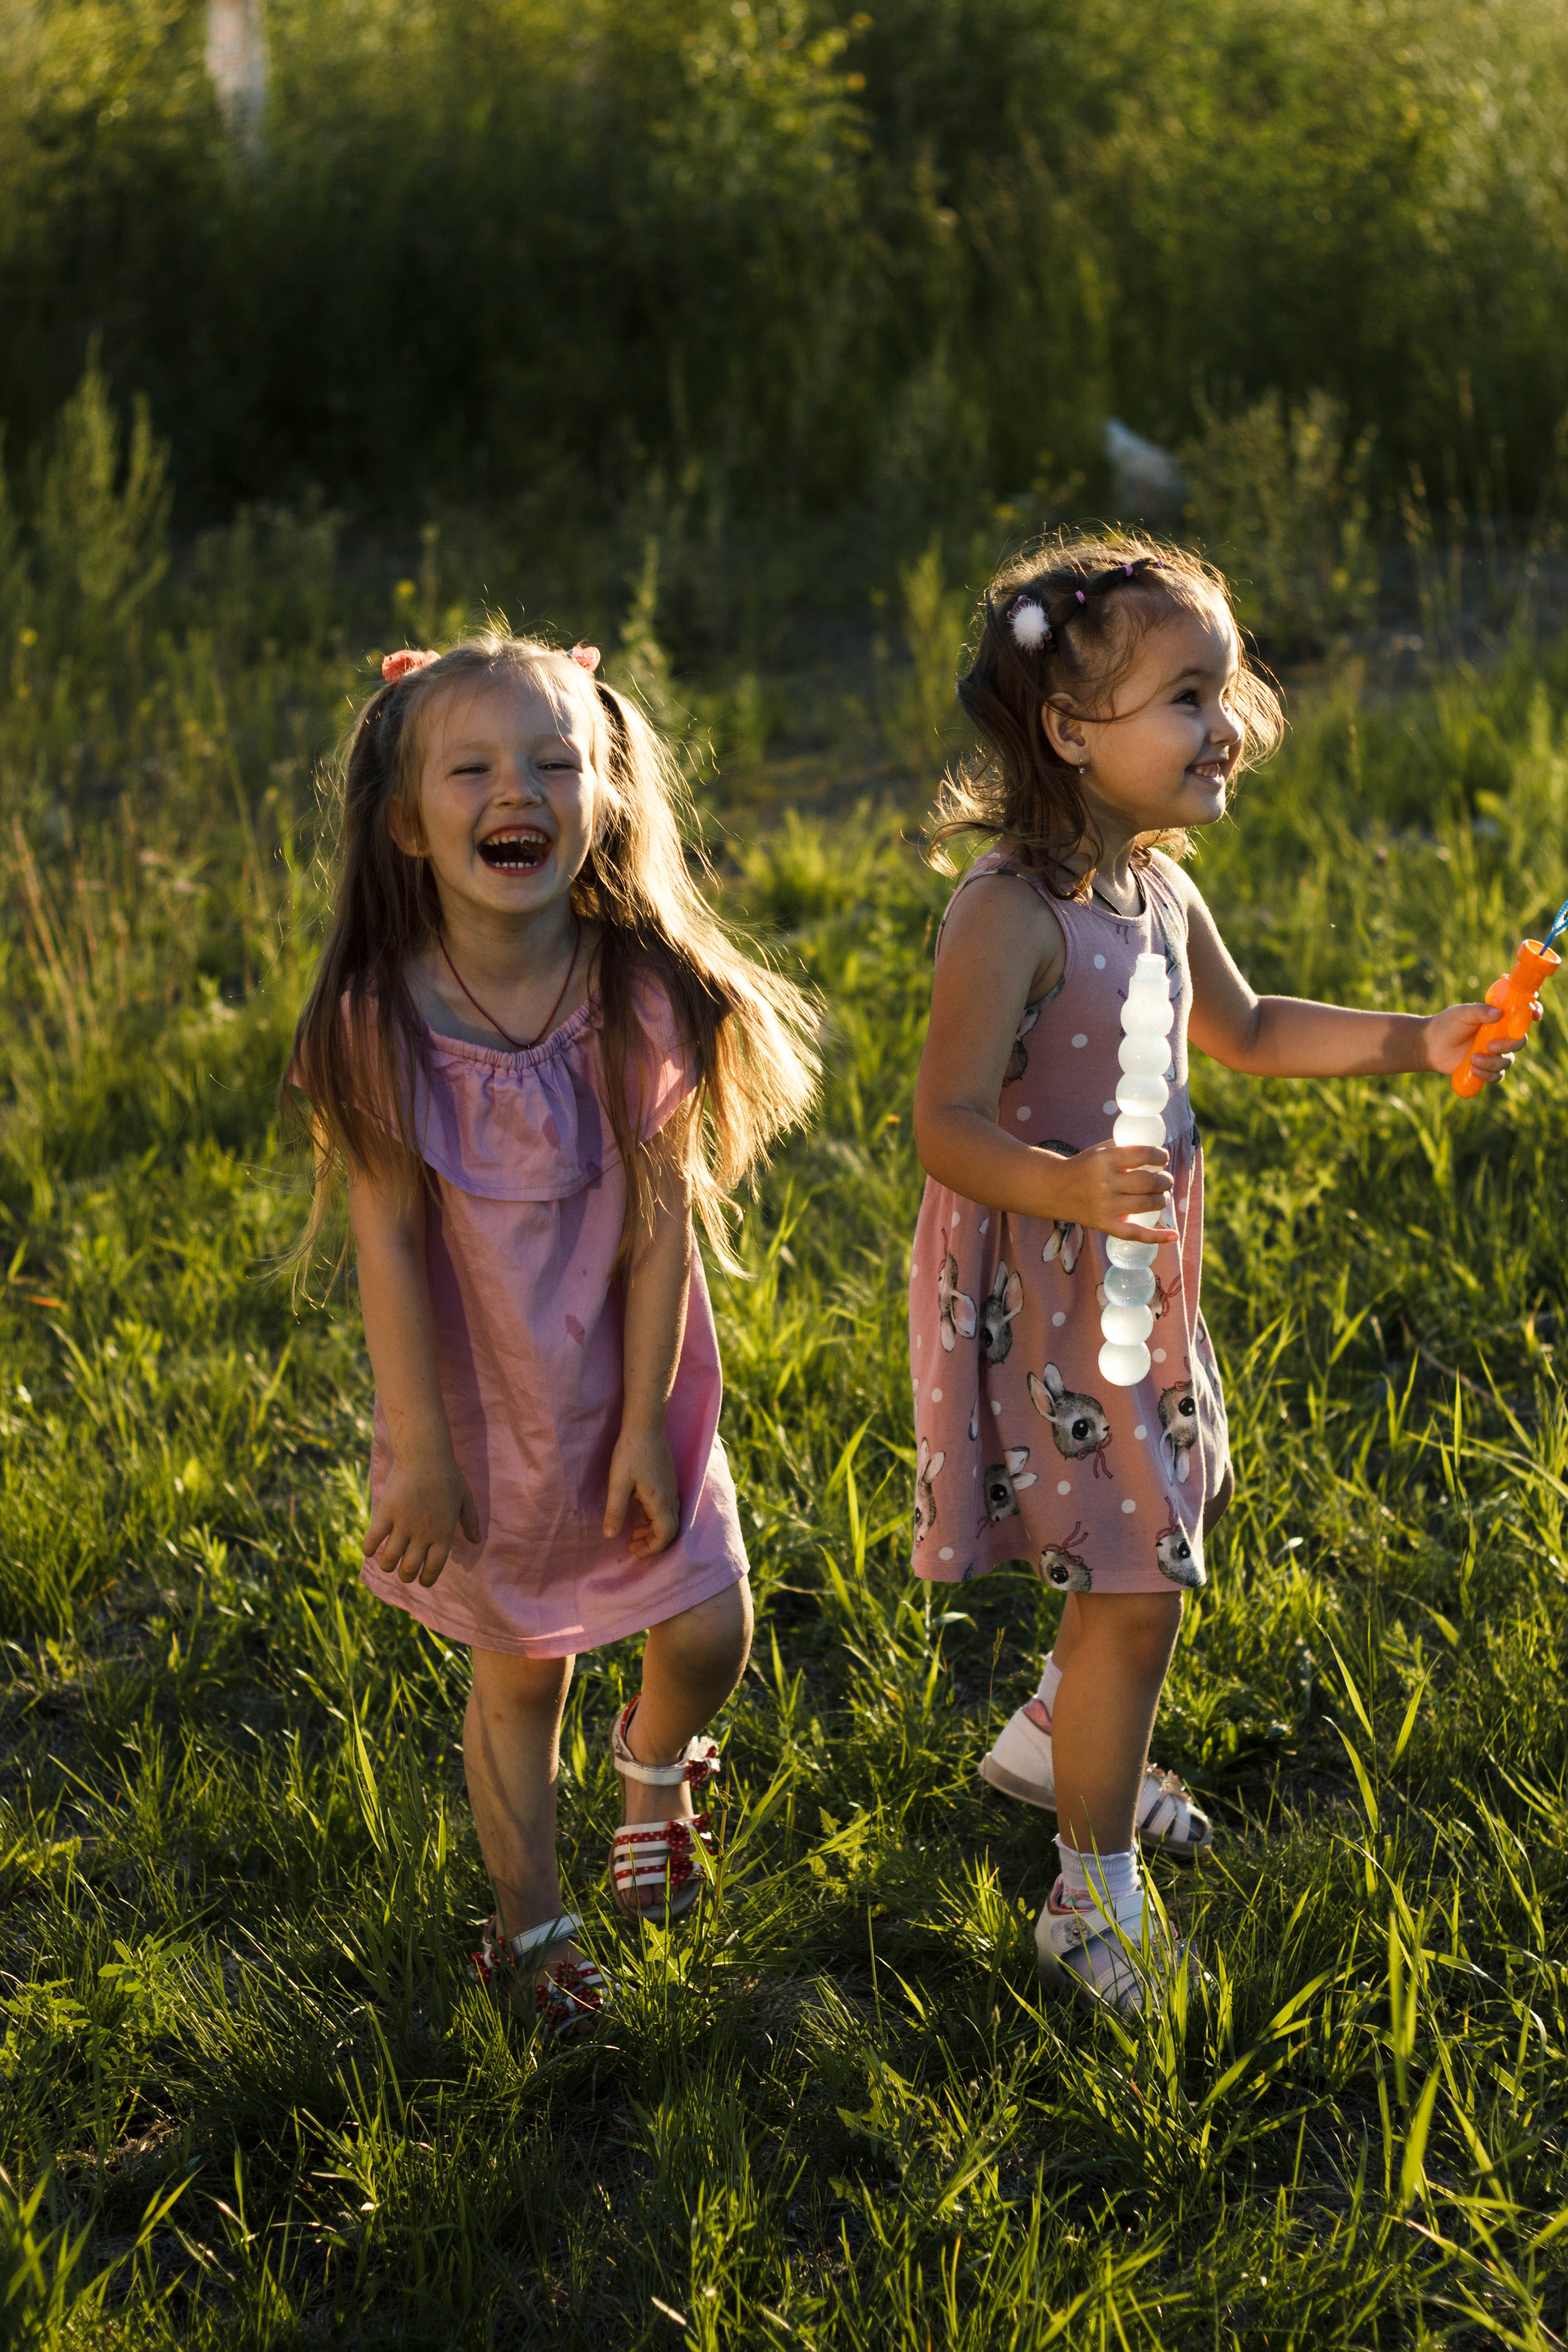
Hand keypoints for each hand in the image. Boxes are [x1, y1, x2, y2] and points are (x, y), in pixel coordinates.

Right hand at [364, 1450, 479, 1586]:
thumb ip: (471, 1522)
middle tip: (404, 1572)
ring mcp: (403, 1524)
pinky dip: (369, 1549)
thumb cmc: (447, 1476)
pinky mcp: (386, 1513)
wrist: (425, 1455)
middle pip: (409, 1568)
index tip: (422, 1581)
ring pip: (389, 1559)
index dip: (427, 1579)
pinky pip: (373, 1539)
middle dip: (406, 1576)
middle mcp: (423, 1534)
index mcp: (443, 1534)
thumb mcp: (465, 1499)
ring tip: (387, 1563)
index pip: (434, 1568)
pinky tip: (370, 1550)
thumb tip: (477, 1541)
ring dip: (387, 1565)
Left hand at [604, 1425, 680, 1557]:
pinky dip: (656, 1516)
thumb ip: (615, 1511)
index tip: (635, 1552)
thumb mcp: (618, 1484)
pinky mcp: (669, 1479)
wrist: (645, 1425)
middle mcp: (670, 1496)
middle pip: (670, 1529)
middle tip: (632, 1545)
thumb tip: (609, 1536)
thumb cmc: (630, 1453)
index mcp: (659, 1501)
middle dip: (652, 1541)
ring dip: (653, 1529)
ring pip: (669, 1517)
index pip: (664, 1534)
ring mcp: (672, 1487)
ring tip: (634, 1531)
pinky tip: (639, 1509)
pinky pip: (667, 1506)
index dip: (652, 1548)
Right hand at [1033, 1139, 1177, 1243]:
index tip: (1162, 1159)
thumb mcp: (1101, 1150)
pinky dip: (1157, 1237)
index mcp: (1106, 1160)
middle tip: (1165, 1179)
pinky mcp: (1105, 1225)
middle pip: (1150, 1182)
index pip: (1144, 1155)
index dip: (1160, 1156)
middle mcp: (1106, 1183)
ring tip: (1161, 1196)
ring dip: (1162, 1199)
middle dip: (1165, 1180)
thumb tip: (1159, 1155)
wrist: (1056, 1189)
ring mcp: (1106, 1206)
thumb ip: (1127, 1149)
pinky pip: (1136, 1234)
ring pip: (1148, 1204)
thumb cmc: (1086, 1167)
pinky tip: (1174, 1236)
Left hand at [1424, 999, 1537, 1086]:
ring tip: (1472, 1059)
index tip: (1534, 1016)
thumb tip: (1499, 1014)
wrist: (1429, 1045)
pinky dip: (1487, 1074)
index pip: (1522, 1016)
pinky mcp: (1486, 1069)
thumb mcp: (1462, 1013)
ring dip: (1492, 1063)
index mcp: (1499, 1019)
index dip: (1533, 1014)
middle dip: (1508, 1046)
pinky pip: (1496, 1076)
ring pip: (1507, 1062)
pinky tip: (1472, 1069)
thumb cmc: (1447, 1025)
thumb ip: (1480, 1011)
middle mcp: (1501, 1037)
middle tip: (1490, 1046)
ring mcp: (1494, 1054)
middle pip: (1519, 1042)